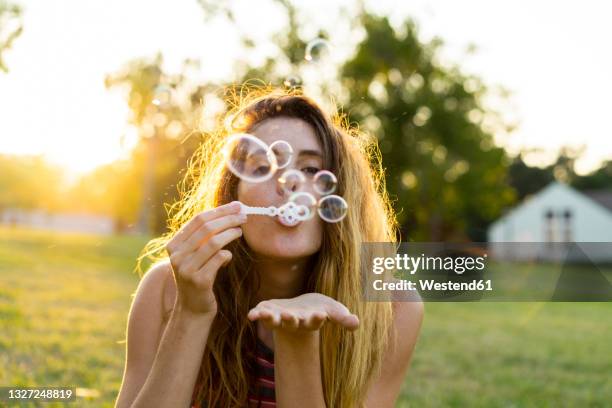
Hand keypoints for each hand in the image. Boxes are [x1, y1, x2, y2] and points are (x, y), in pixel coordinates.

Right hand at [165, 201, 245, 316]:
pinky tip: (229, 257)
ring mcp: (186, 269)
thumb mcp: (194, 256)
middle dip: (228, 219)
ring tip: (240, 231)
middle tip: (243, 216)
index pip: (198, 220)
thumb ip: (203, 238)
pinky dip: (227, 255)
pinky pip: (218, 259)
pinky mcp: (199, 281)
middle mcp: (177, 256)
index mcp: (173, 246)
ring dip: (231, 233)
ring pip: (213, 242)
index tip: (236, 205)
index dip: (219, 210)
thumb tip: (228, 212)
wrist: (192, 309)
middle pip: (207, 228)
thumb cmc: (198, 277)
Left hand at [247, 293, 359, 331]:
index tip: (319, 314)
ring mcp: (280, 318)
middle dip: (291, 319)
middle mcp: (295, 321)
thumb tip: (356, 323)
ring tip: (265, 314)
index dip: (317, 318)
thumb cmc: (319, 309)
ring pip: (275, 321)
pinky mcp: (268, 312)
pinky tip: (251, 315)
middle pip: (292, 322)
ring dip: (270, 318)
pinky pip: (261, 315)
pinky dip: (256, 315)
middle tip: (290, 315)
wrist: (301, 310)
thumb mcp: (333, 310)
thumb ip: (343, 317)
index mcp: (311, 320)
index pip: (315, 320)